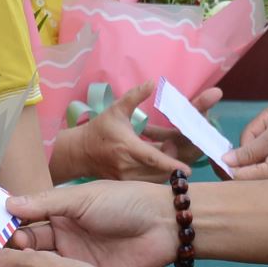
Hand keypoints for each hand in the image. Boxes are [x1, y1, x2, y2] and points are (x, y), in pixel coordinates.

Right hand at [7, 180, 176, 266]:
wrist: (164, 226)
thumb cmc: (124, 202)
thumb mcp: (82, 198)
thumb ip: (45, 203)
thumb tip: (7, 204)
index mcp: (58, 214)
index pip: (23, 222)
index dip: (4, 229)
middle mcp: (61, 239)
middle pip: (26, 248)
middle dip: (7, 252)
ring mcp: (72, 262)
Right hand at [48, 88, 190, 183]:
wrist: (80, 152)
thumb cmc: (100, 129)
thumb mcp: (117, 109)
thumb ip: (135, 96)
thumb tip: (152, 82)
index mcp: (127, 146)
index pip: (153, 158)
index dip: (171, 164)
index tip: (187, 170)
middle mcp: (127, 165)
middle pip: (158, 170)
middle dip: (171, 160)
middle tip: (170, 144)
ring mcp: (125, 178)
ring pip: (154, 178)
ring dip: (164, 167)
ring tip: (162, 150)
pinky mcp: (125, 184)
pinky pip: (147, 182)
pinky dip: (156, 174)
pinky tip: (155, 161)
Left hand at [229, 103, 267, 179]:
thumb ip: (248, 150)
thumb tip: (226, 161)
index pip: (235, 177)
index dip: (222, 165)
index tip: (215, 151)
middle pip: (243, 183)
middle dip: (233, 166)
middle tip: (231, 149)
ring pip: (253, 180)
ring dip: (247, 165)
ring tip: (253, 145)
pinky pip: (266, 177)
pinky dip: (259, 166)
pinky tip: (263, 152)